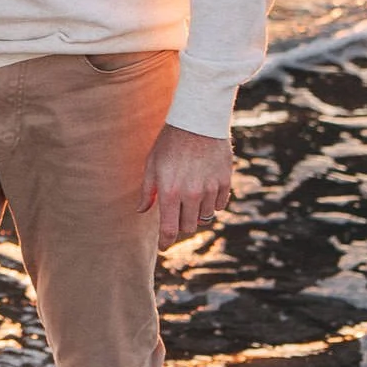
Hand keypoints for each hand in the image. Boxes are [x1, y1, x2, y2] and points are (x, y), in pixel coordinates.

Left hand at [142, 123, 231, 245]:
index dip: (165, 242)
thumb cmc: (170, 142)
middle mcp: (191, 194)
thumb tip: (142, 210)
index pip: (169, 230)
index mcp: (170, 192)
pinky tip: (206, 191)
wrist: (198, 120)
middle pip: (188, 227)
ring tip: (191, 198)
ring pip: (205, 217)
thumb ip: (147, 191)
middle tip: (176, 214)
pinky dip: (213, 203)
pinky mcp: (225, 181)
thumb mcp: (152, 164)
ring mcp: (210, 188)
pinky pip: (220, 205)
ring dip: (197, 213)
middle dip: (181, 225)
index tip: (163, 246)